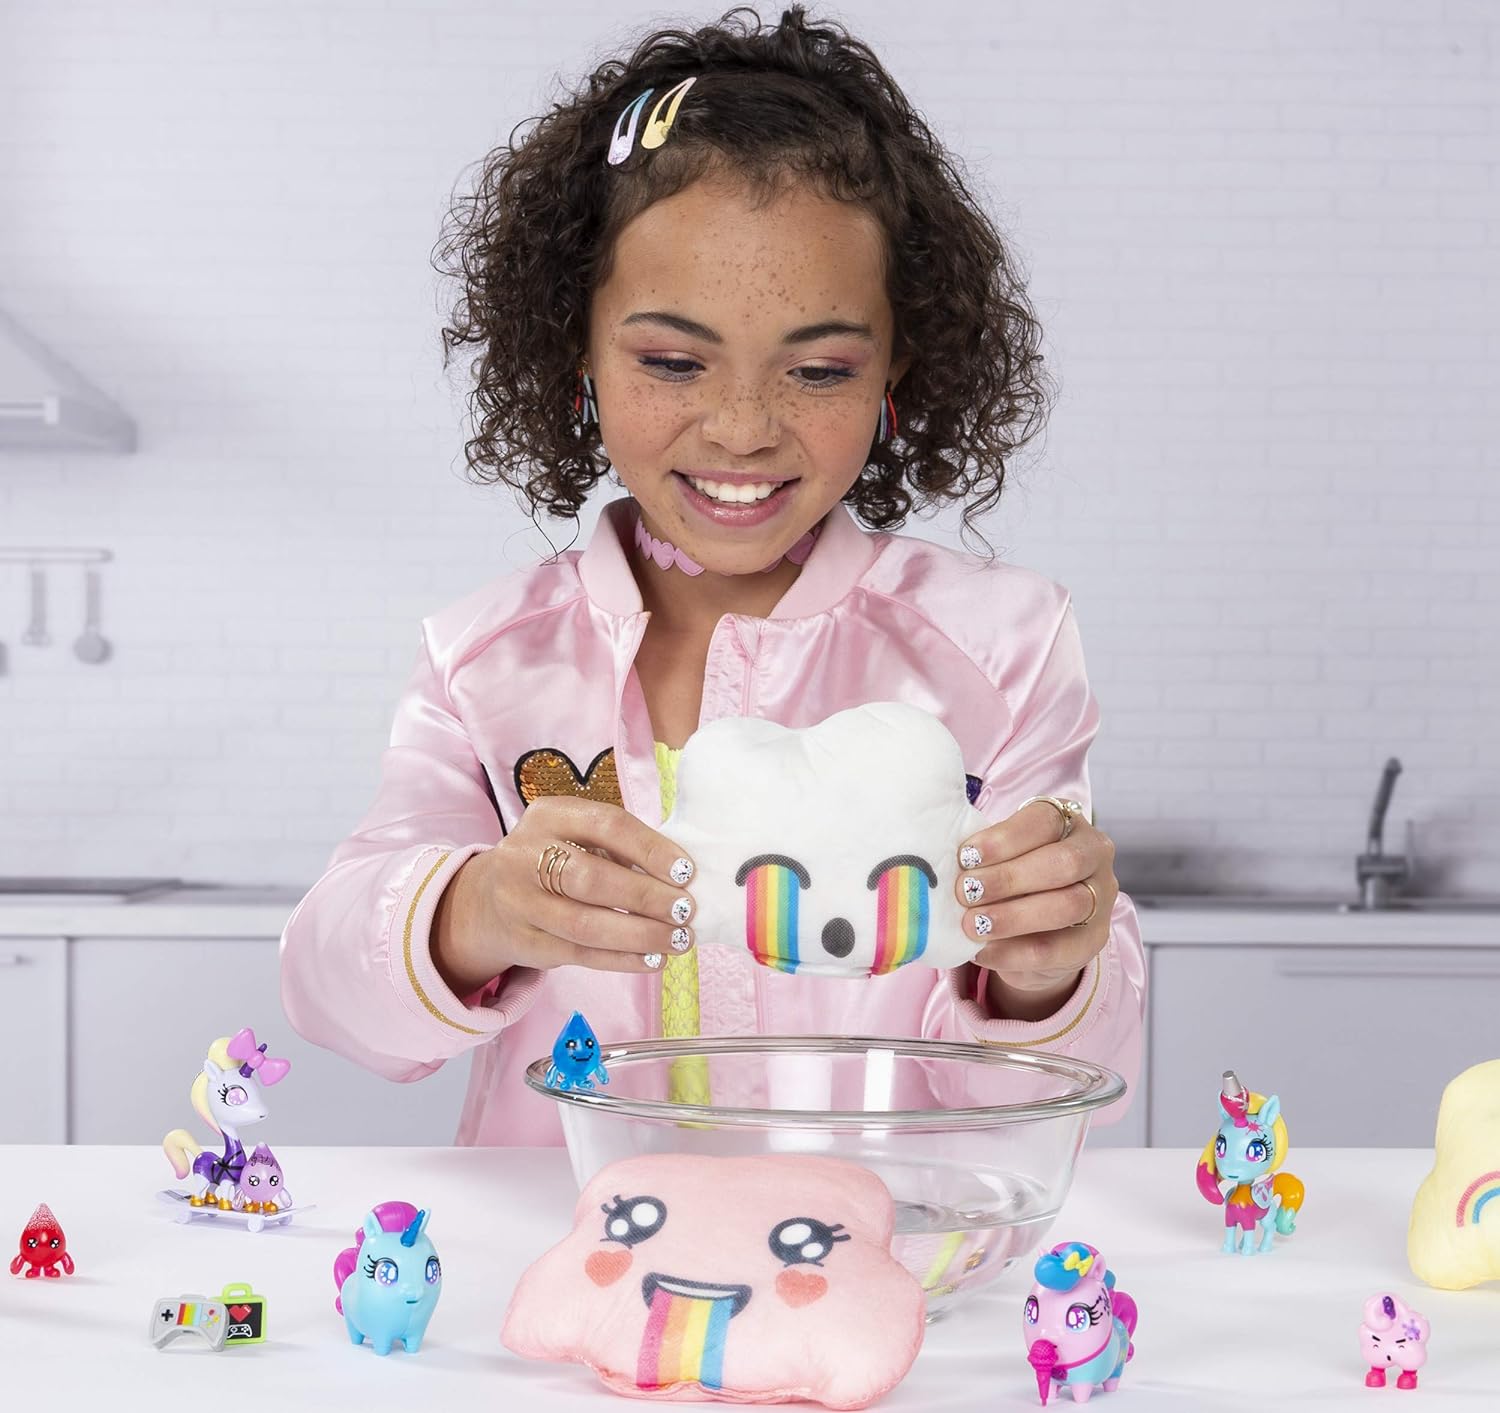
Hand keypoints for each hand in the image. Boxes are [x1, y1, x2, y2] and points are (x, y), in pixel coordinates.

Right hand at [430, 796, 696, 995]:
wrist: (487, 900)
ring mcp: (519, 902)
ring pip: (585, 925)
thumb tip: (681, 876)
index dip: (650, 849)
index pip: (606, 825)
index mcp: (549, 815)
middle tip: (686, 910)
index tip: (687, 871)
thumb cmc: (553, 860)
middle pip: (592, 878)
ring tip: (679, 940)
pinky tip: (653, 960)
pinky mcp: (524, 942)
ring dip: (640, 935)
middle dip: (645, 897)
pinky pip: (579, 954)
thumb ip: (619, 848)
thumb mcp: (575, 836)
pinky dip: (621, 959)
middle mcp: (525, 854)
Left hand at [953, 799, 1116, 1020]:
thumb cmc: (1010, 879)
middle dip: (1009, 878)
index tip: (966, 856)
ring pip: (1067, 905)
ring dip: (1014, 916)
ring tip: (973, 924)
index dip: (1005, 838)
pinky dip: (1014, 953)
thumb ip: (982, 854)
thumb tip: (939, 858)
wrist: (1034, 932)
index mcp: (1068, 822)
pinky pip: (1057, 949)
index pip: (1045, 821)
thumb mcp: (1000, 857)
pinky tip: (982, 951)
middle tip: (966, 892)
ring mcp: (1101, 899)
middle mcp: (1094, 856)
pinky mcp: (1093, 941)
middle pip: (1062, 863)